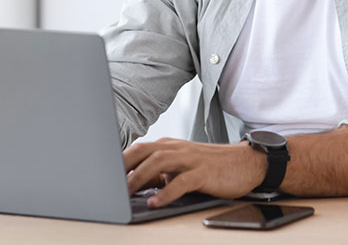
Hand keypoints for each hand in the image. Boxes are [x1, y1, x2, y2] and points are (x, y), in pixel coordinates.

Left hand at [122, 137, 266, 207]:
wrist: (245, 163)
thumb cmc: (211, 166)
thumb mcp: (181, 167)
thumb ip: (159, 174)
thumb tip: (135, 185)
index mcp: (168, 145)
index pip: (138, 149)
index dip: (119, 160)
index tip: (102, 173)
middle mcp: (177, 148)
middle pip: (143, 151)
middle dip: (124, 166)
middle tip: (109, 183)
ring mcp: (190, 159)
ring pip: (158, 162)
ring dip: (139, 177)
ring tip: (126, 192)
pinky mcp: (203, 172)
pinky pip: (181, 181)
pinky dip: (166, 192)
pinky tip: (156, 202)